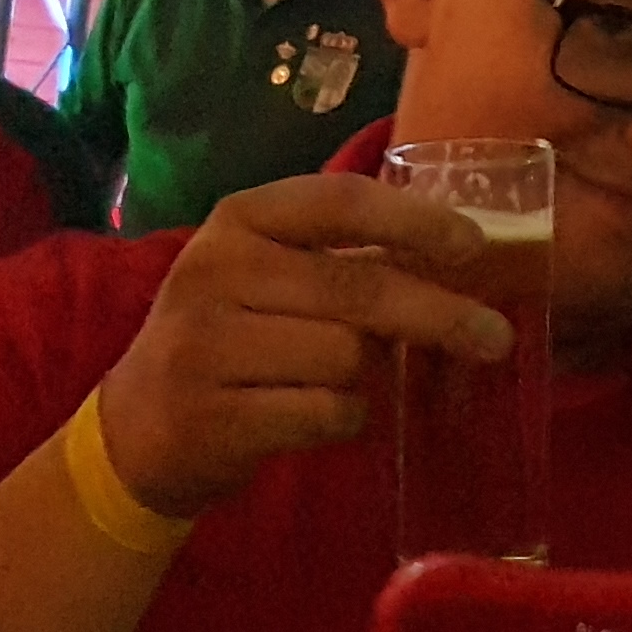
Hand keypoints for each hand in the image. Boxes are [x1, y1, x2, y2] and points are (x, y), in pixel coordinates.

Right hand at [92, 170, 516, 520]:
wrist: (136, 429)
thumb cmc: (231, 339)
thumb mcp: (268, 276)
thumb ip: (344, 260)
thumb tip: (464, 260)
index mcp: (239, 220)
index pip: (340, 202)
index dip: (414, 220)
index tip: (473, 245)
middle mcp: (215, 270)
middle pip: (359, 289)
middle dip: (439, 315)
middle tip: (495, 338)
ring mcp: (205, 344)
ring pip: (346, 357)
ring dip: (368, 379)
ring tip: (340, 384)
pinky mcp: (212, 416)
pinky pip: (325, 413)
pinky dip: (344, 419)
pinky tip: (320, 417)